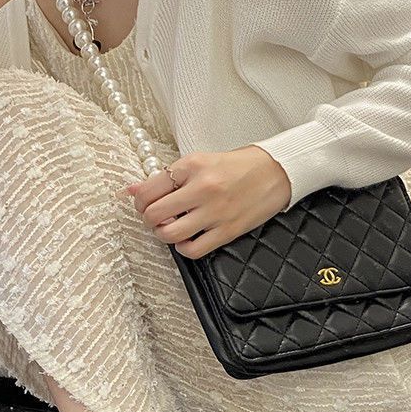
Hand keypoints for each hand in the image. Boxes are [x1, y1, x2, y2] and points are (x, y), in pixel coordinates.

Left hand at [118, 145, 291, 258]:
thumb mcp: (201, 161)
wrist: (277, 172)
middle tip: (154, 218)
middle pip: (154, 213)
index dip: (139, 201)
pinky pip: (193, 249)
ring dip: (163, 235)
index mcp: (193, 166)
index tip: (143, 204)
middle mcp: (202, 188)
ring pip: (169, 234)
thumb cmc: (239, 166)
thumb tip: (133, 190)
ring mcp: (215, 211)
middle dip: (148, 219)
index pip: (149, 189)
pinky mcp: (227, 230)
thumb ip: (168, 177)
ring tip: (169, 229)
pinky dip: (183, 248)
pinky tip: (186, 240)